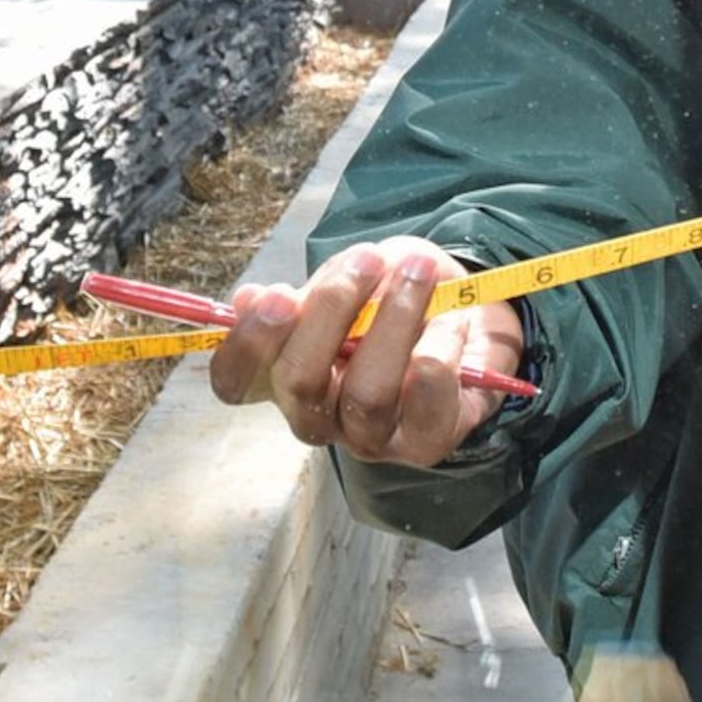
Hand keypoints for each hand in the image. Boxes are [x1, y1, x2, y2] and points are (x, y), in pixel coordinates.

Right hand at [209, 237, 526, 466]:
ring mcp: (369, 437)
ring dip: (395, 319)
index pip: (234, 382)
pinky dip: (441, 344)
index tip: (276, 295)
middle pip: (299, 383)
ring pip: (367, 393)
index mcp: (283, 374)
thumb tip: (247, 300)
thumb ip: (309, 292)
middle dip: (331, 312)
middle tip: (367, 259)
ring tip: (418, 272)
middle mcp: (317, 416)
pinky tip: (452, 319)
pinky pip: (426, 397)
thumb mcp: (350, 277)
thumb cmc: (392, 299)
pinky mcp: (424, 443)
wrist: (467, 319)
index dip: (246, 344)